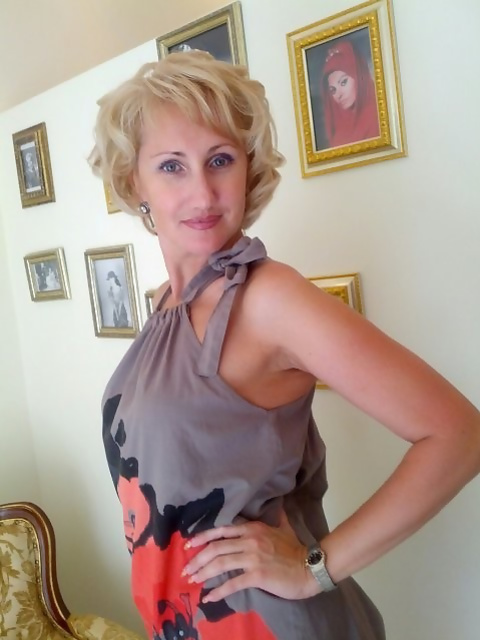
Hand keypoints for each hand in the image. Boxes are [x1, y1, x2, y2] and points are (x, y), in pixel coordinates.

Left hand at [182, 512, 320, 601]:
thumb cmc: (296, 549)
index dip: (203, 537)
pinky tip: (209, 597)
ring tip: (192, 581)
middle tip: (186, 568)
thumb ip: (277, 517)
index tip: (188, 544)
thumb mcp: (284, 528)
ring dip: (203, 573)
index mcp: (253, 528)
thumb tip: (278, 505)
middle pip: (216, 547)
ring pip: (220, 563)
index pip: (221, 530)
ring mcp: (253, 557)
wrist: (310, 567)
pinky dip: (219, 591)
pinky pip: (233, 583)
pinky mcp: (257, 574)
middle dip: (197, 559)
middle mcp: (249, 540)